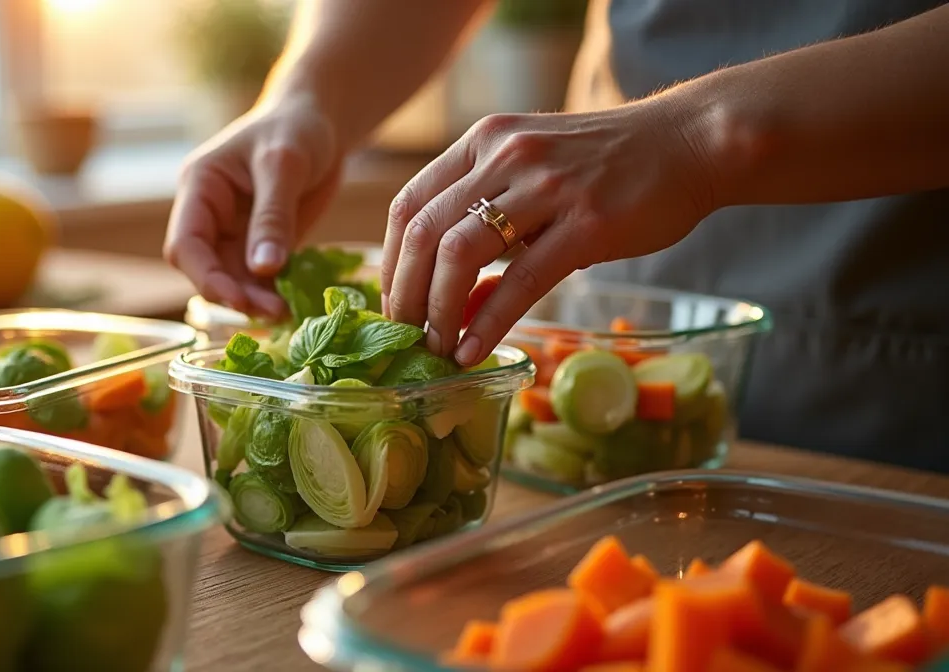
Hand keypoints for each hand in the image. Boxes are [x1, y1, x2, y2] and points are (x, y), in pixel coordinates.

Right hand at [164, 96, 342, 317]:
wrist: (321, 120)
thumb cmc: (296, 128)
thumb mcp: (285, 165)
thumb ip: (273, 216)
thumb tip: (263, 269)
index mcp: (200, 188)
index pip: (185, 244)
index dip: (207, 277)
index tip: (241, 299)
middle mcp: (209, 215)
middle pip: (206, 269)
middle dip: (235, 294)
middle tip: (276, 312)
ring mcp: (234, 232)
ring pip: (233, 279)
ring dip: (256, 299)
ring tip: (288, 312)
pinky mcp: (260, 243)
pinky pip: (259, 277)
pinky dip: (273, 292)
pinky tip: (295, 303)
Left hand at [380, 100, 716, 365]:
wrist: (690, 141)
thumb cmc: (609, 165)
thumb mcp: (534, 175)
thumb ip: (489, 228)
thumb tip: (450, 306)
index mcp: (484, 142)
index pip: (408, 204)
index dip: (389, 261)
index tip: (391, 303)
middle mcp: (505, 156)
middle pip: (423, 232)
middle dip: (403, 294)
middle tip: (403, 337)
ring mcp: (546, 187)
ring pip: (460, 254)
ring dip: (438, 310)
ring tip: (436, 348)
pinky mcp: (587, 224)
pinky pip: (521, 281)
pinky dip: (489, 322)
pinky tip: (473, 351)